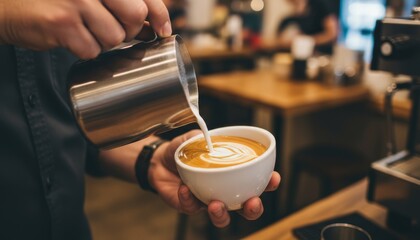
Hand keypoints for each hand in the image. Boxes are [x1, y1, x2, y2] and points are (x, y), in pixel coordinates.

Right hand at [0, 0, 171, 58]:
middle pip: (134, 16)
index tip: (163, 30)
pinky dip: (85, 50)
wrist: (10, 4)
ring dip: (103, 41)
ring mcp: (75, 1)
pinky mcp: (61, 23)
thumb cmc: (56, 0)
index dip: (159, 14)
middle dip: (129, 30)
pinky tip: (72, 38)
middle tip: (114, 30)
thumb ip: (121, 5)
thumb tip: (152, 26)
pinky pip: (91, 50)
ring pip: (113, 37)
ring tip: (85, 30)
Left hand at [149, 130, 280, 227]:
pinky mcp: (190, 207)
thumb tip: (210, 138)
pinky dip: (189, 199)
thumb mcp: (194, 137)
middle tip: (252, 203)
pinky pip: (193, 208)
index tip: (274, 178)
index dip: (269, 183)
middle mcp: (225, 191)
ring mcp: (208, 201)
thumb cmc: (183, 149)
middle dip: (253, 209)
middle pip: (246, 207)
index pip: (258, 181)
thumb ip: (204, 137)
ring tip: (216, 204)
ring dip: (222, 214)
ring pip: (223, 217)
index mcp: (233, 174)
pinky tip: (185, 189)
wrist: (159, 160)